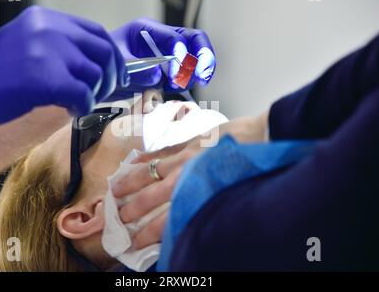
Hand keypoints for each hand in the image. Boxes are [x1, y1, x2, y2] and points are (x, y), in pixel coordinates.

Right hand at [0, 5, 126, 135]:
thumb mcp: (27, 46)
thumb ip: (58, 48)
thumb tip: (94, 67)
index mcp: (46, 20)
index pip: (96, 33)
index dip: (112, 56)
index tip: (116, 74)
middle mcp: (50, 29)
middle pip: (104, 52)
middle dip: (111, 76)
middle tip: (103, 93)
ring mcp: (48, 51)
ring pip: (96, 75)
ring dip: (94, 94)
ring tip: (77, 103)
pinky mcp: (45, 78)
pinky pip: (84, 95)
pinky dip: (83, 107)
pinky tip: (70, 111)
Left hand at [108, 17, 215, 99]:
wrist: (97, 77)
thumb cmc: (103, 64)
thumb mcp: (117, 65)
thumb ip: (137, 69)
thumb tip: (159, 76)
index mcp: (147, 30)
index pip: (174, 37)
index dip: (180, 56)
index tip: (176, 76)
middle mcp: (161, 39)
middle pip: (195, 39)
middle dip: (203, 58)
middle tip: (202, 78)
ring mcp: (167, 55)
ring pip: (195, 58)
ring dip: (194, 74)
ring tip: (179, 86)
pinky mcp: (168, 72)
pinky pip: (186, 75)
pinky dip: (188, 83)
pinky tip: (174, 89)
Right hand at [111, 111, 269, 248]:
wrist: (264, 136)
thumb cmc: (249, 168)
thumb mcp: (228, 194)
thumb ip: (203, 203)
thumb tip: (186, 218)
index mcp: (196, 192)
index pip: (165, 218)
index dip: (148, 233)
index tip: (135, 243)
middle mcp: (186, 175)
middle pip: (151, 196)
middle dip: (133, 209)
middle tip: (119, 219)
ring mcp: (185, 155)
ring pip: (150, 171)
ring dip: (130, 183)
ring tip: (114, 192)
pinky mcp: (189, 140)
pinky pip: (162, 149)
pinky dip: (146, 155)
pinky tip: (133, 160)